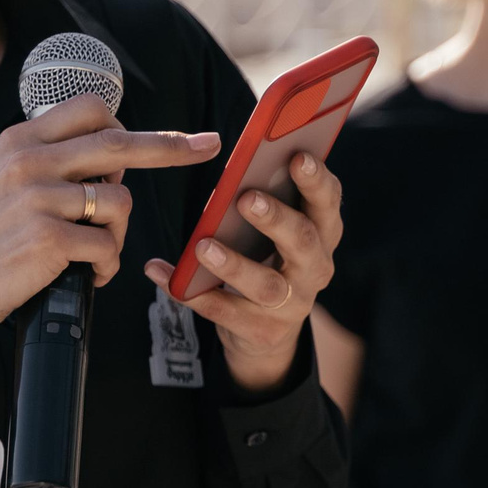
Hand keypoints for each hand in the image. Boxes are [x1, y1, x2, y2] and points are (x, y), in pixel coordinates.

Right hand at [0, 94, 219, 404]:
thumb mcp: (2, 184)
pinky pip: (109, 246)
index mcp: (19, 141)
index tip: (164, 137)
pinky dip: (108, 267)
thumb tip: (113, 154)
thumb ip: (49, 162)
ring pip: (120, 201)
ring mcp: (38, 198)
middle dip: (171, 146)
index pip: (91, 109)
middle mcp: (29, 161)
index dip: (130, 125)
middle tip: (206, 146)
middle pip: (119, 142)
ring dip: (120, 235)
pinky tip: (90, 277)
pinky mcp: (48, 239)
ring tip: (95, 256)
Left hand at [144, 152, 342, 394]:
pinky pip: (224, 312)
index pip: (328, 203)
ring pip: (266, 285)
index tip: (298, 156)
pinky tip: (160, 271)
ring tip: (203, 246)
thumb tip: (243, 159)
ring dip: (234, 265)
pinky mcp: (263, 332)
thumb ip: (268, 197)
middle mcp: (315, 268)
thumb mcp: (277, 229)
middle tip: (245, 198)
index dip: (316, 180)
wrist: (267, 330)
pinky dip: (191, 293)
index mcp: (322, 233)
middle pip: (302, 241)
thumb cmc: (267, 258)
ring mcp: (292, 304)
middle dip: (275, 218)